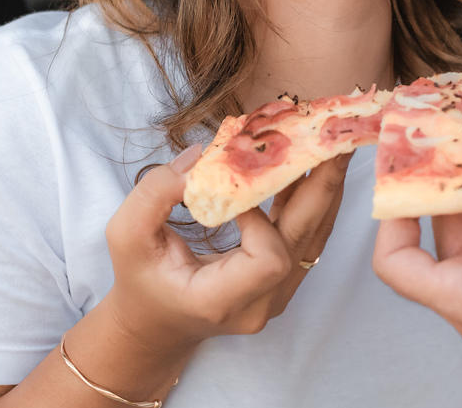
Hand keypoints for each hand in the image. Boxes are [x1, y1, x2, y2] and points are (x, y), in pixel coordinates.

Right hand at [102, 146, 351, 356]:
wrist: (155, 324)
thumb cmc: (139, 280)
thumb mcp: (126, 235)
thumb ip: (155, 193)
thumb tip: (202, 155)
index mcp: (221, 301)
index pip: (268, 259)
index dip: (261, 218)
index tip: (238, 187)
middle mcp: (261, 303)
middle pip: (306, 239)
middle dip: (323, 184)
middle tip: (335, 137)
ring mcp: (278, 294)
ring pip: (316, 235)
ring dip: (324, 187)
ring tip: (333, 142)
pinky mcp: (284, 278)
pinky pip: (307, 235)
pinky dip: (311, 198)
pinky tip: (313, 165)